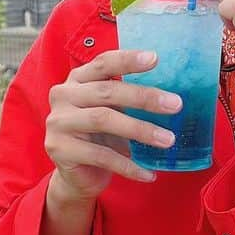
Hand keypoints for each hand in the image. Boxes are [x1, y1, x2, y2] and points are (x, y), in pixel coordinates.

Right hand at [44, 49, 182, 200]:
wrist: (76, 176)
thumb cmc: (100, 137)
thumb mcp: (112, 111)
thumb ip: (128, 98)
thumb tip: (170, 96)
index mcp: (77, 79)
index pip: (103, 63)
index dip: (128, 60)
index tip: (155, 59)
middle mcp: (63, 96)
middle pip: (107, 92)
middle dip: (144, 97)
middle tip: (175, 105)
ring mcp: (58, 122)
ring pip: (103, 120)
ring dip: (140, 130)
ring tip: (168, 140)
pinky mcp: (59, 149)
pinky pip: (100, 156)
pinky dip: (128, 165)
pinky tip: (148, 174)